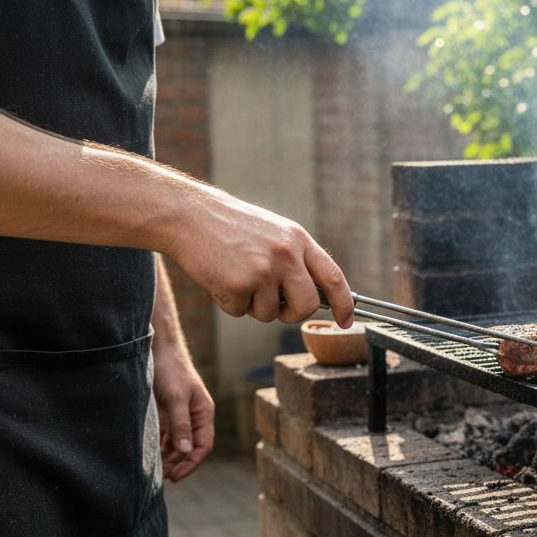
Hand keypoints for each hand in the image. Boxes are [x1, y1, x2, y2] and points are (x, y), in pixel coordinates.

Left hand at [152, 339, 214, 481]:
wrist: (157, 347)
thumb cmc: (169, 370)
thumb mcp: (175, 398)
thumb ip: (180, 425)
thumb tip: (186, 451)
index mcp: (203, 412)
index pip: (203, 446)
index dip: (191, 463)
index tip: (175, 476)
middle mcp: (195, 414)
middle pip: (191, 446)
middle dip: (179, 462)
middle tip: (162, 475)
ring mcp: (181, 412)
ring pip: (179, 441)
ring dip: (170, 455)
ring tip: (156, 467)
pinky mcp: (168, 409)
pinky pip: (168, 432)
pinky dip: (162, 443)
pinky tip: (152, 450)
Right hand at [164, 189, 354, 326]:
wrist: (189, 215)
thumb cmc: (230, 227)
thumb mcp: (274, 233)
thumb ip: (297, 260)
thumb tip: (316, 297)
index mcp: (298, 240)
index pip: (334, 278)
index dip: (344, 304)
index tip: (347, 321)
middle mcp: (286, 255)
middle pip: (307, 306)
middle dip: (292, 314)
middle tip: (275, 306)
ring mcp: (263, 270)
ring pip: (269, 314)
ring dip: (252, 305)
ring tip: (235, 275)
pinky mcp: (238, 284)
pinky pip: (240, 312)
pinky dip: (228, 302)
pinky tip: (219, 277)